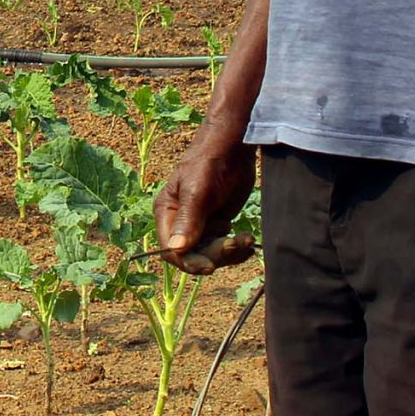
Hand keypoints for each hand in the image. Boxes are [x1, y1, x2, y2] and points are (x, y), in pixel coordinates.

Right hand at [154, 127, 255, 272]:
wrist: (233, 149)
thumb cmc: (209, 163)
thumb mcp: (197, 191)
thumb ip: (188, 221)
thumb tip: (176, 250)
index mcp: (167, 214)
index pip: (171, 250)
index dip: (188, 261)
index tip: (209, 266)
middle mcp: (180, 223)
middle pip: (193, 255)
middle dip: (215, 254)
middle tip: (234, 242)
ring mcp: (200, 225)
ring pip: (211, 254)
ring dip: (230, 251)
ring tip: (246, 240)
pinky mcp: (218, 224)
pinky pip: (225, 247)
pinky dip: (237, 248)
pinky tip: (248, 242)